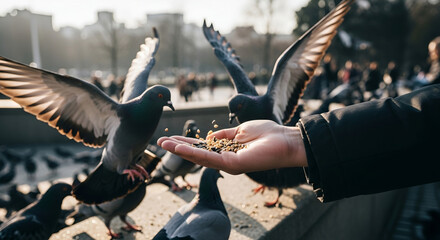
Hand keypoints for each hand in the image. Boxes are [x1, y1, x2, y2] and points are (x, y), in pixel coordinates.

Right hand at [157, 120, 307, 174]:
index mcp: (226, 150)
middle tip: (159, 142)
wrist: (285, 140)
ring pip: (199, 157)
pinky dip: (193, 153)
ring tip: (164, 144)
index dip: (185, 143)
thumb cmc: (268, 134)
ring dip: (180, 150)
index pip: (202, 147)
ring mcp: (227, 164)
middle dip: (177, 148)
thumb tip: (210, 136)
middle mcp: (225, 159)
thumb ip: (225, 135)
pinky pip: (209, 158)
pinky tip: (180, 148)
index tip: (170, 138)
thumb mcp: (241, 131)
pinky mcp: (232, 165)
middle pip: (196, 153)